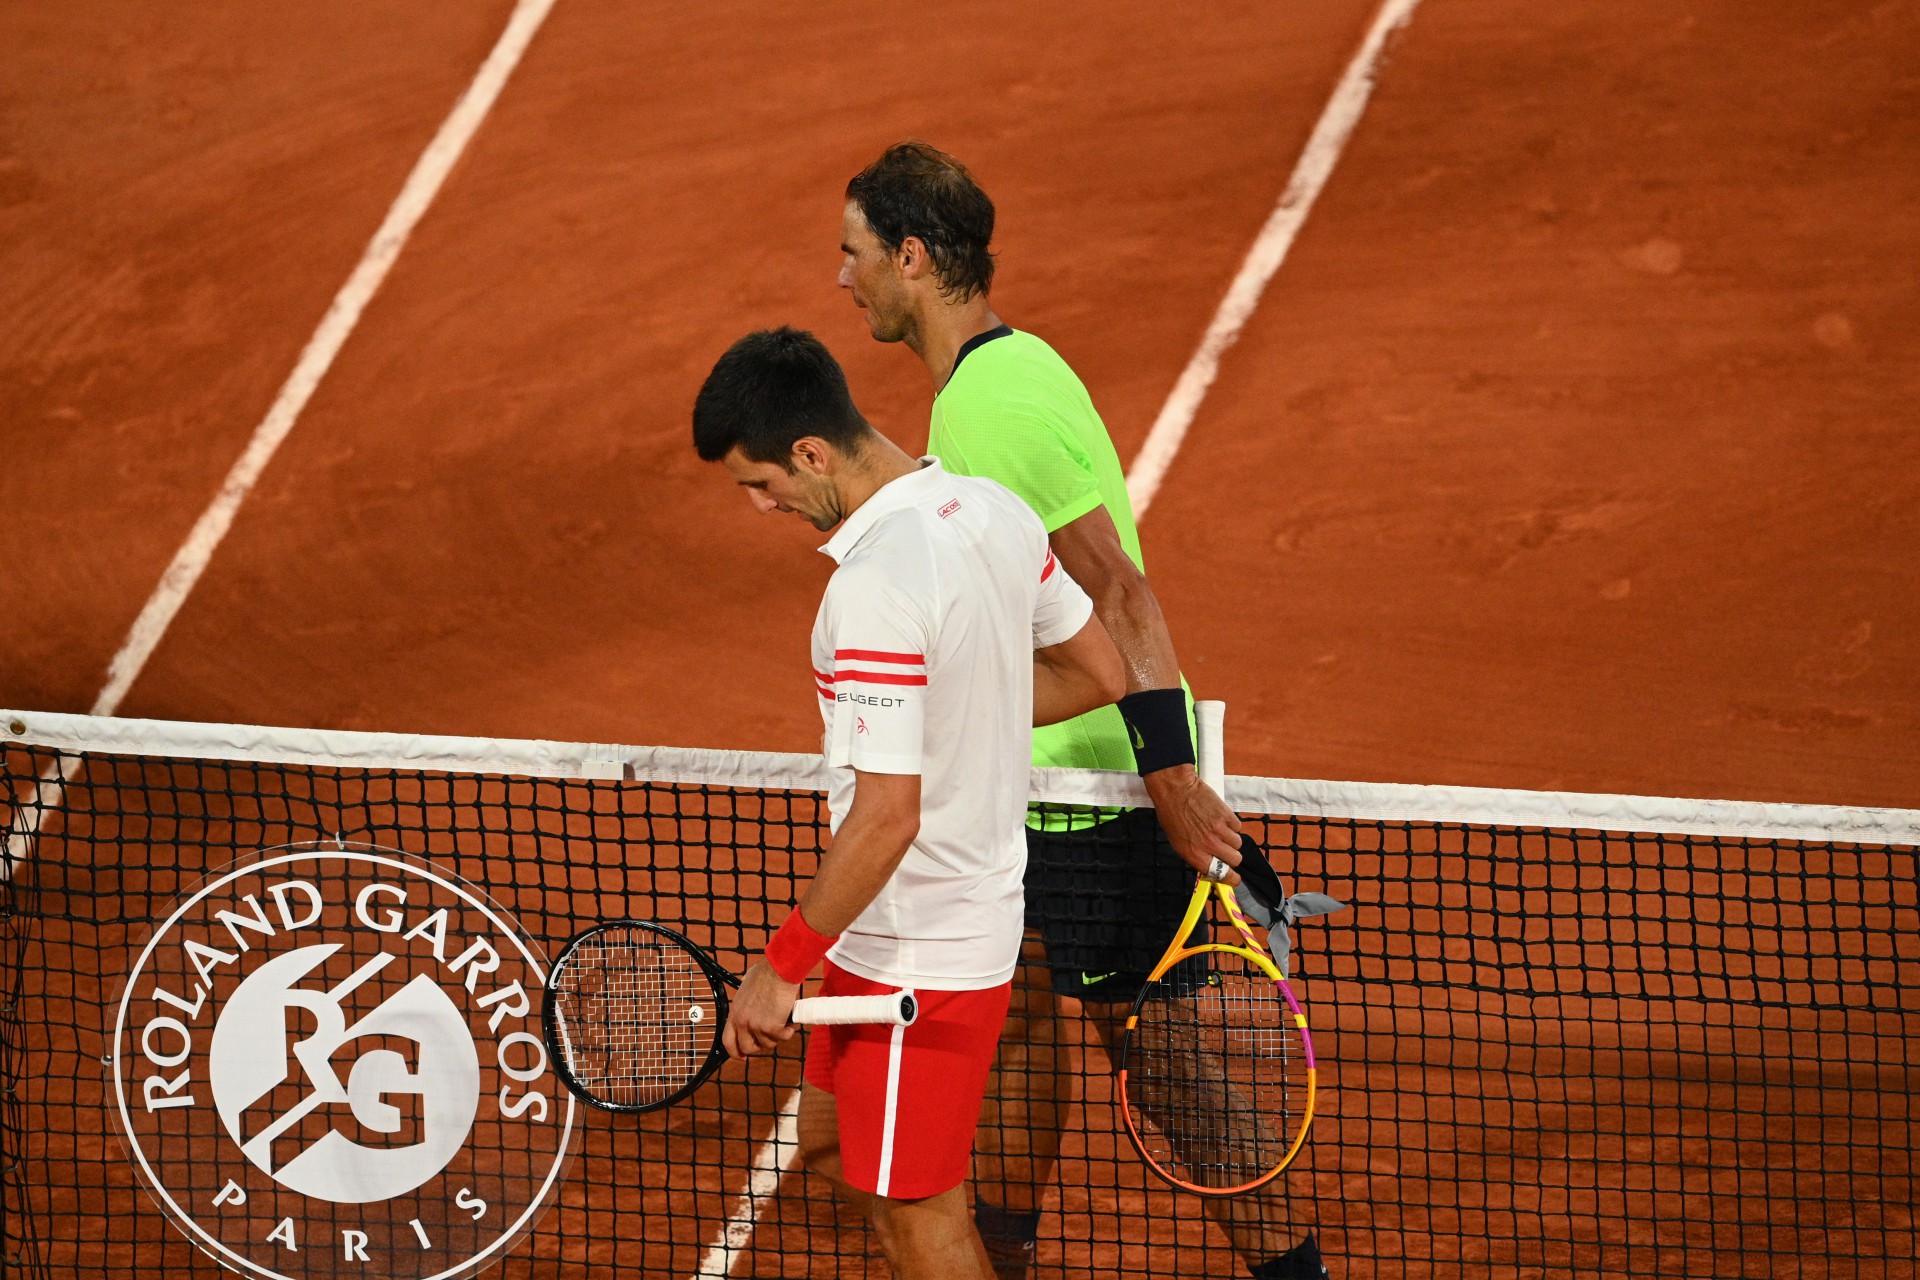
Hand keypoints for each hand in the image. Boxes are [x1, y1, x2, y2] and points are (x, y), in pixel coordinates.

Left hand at [722, 961, 799, 1057]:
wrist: (779, 970)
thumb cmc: (766, 973)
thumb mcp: (746, 987)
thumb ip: (745, 1001)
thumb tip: (749, 1003)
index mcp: (734, 1012)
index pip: (728, 1041)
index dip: (735, 1052)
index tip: (742, 1057)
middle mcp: (742, 1021)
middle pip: (747, 1048)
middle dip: (761, 1045)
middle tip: (770, 1036)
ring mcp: (756, 1025)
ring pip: (768, 1044)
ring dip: (777, 1036)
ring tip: (783, 1022)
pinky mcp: (772, 1026)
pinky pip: (783, 1037)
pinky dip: (788, 1031)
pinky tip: (790, 1022)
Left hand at [1141, 765, 1242, 882]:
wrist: (1175, 790)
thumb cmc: (1172, 815)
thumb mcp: (1178, 843)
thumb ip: (1196, 856)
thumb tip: (1209, 865)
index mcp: (1195, 854)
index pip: (1221, 874)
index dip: (1231, 878)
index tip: (1234, 878)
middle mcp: (1209, 844)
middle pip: (1235, 859)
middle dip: (1232, 857)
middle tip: (1225, 850)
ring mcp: (1219, 829)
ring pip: (1238, 843)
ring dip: (1231, 839)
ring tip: (1219, 830)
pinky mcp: (1226, 815)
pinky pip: (1237, 827)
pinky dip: (1231, 825)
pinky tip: (1220, 819)